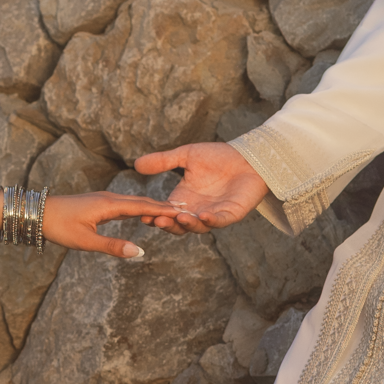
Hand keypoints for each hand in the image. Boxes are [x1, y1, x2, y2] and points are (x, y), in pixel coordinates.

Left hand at [41, 189, 181, 258]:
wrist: (37, 212)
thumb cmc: (59, 226)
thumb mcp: (85, 241)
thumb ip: (112, 247)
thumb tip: (139, 252)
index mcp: (109, 205)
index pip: (144, 207)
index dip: (164, 210)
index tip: (184, 212)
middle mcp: (109, 198)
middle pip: (142, 202)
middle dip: (164, 207)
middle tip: (186, 210)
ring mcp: (104, 199)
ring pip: (134, 202)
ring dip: (153, 206)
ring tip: (171, 211)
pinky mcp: (98, 203)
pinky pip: (125, 205)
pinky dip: (139, 208)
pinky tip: (143, 212)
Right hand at [132, 143, 267, 233]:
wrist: (247, 155)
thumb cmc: (219, 156)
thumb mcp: (186, 156)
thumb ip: (163, 161)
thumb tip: (136, 164)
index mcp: (184, 199)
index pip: (165, 212)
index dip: (154, 215)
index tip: (142, 214)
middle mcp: (197, 210)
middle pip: (178, 225)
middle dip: (167, 224)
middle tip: (156, 220)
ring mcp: (214, 214)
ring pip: (198, 227)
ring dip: (187, 224)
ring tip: (178, 217)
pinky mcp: (232, 213)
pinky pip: (220, 221)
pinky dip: (212, 221)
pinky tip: (204, 216)